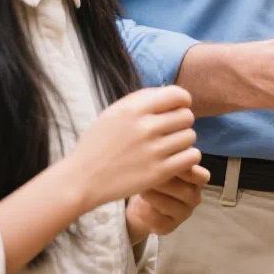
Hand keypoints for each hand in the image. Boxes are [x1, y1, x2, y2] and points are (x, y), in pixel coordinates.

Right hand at [64, 86, 200, 209]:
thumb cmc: (98, 144)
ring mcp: (153, 151)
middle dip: (181, 123)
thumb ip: (142, 100)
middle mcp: (145, 127)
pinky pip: (192, 157)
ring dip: (183, 142)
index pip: (178, 95)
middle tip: (169, 132)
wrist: (81, 180)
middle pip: (187, 116)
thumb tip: (172, 93)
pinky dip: (187, 158)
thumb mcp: (113, 113)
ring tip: (168, 147)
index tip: (175, 110)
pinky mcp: (159, 172)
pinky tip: (174, 160)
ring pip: (190, 137)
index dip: (182, 102)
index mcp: (133, 109)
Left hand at [125, 163, 210, 244]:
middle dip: (165, 183)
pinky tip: (138, 207)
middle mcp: (194, 198)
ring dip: (155, 197)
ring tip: (141, 189)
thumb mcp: (163, 163)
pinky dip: (148, 214)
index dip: (186, 170)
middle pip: (186, 191)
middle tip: (147, 175)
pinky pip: (161, 222)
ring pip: (174, 207)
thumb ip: (170, 156)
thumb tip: (168, 143)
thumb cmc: (154, 175)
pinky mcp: (170, 227)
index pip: (202, 176)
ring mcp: (183, 214)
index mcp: (197, 180)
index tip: (167, 162)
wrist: (141, 201)